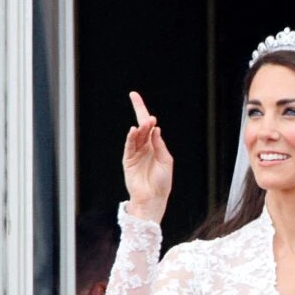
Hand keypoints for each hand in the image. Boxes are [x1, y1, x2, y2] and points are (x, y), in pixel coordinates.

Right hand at [122, 91, 172, 221]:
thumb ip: (160, 145)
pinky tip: (134, 130)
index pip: (149, 125)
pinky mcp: (129, 160)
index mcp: (155, 145)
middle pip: (141, 127)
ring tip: (145, 122)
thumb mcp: (166, 161)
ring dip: (141, 128)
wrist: (153, 198)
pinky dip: (131, 138)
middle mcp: (145, 147)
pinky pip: (130, 146)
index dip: (142, 111)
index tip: (134, 96)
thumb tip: (156, 129)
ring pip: (137, 136)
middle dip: (141, 115)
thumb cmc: (162, 182)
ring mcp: (136, 153)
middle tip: (142, 107)